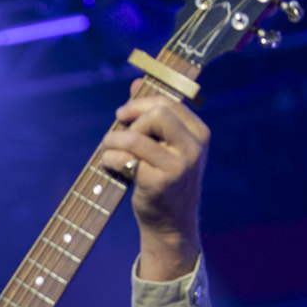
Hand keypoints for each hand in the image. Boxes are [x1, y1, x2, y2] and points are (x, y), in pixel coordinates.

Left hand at [99, 81, 208, 280]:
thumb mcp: (164, 145)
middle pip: (156, 114)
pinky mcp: (159, 183)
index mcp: (198, 133)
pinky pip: (126, 159)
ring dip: (113, 141)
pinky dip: (111, 159)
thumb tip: (136, 83)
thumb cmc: (164, 179)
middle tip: (115, 135)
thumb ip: (151, 113)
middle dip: (129, 121)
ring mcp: (178, 166)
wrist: (171, 223)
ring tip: (107, 150)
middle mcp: (193, 148)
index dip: (139, 105)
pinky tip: (110, 165)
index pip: (168, 103)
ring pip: (137, 137)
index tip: (123, 114)